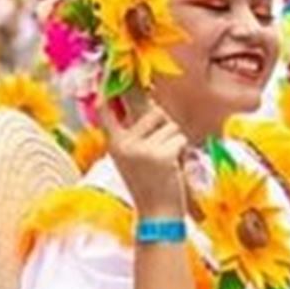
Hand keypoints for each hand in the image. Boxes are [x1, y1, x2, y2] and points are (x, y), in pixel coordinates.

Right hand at [98, 101, 188, 219]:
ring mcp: (142, 149)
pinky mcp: (161, 155)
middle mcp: (123, 143)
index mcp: (113, 142)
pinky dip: (182, 149)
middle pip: (152, 111)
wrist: (156, 214)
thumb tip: (144, 99)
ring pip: (170, 124)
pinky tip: (173, 166)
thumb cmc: (148, 183)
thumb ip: (133, 132)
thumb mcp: (131, 157)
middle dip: (163, 124)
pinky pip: (179, 138)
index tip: (107, 74)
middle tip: (161, 148)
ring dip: (174, 139)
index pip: (106, 109)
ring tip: (166, 160)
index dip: (109, 90)